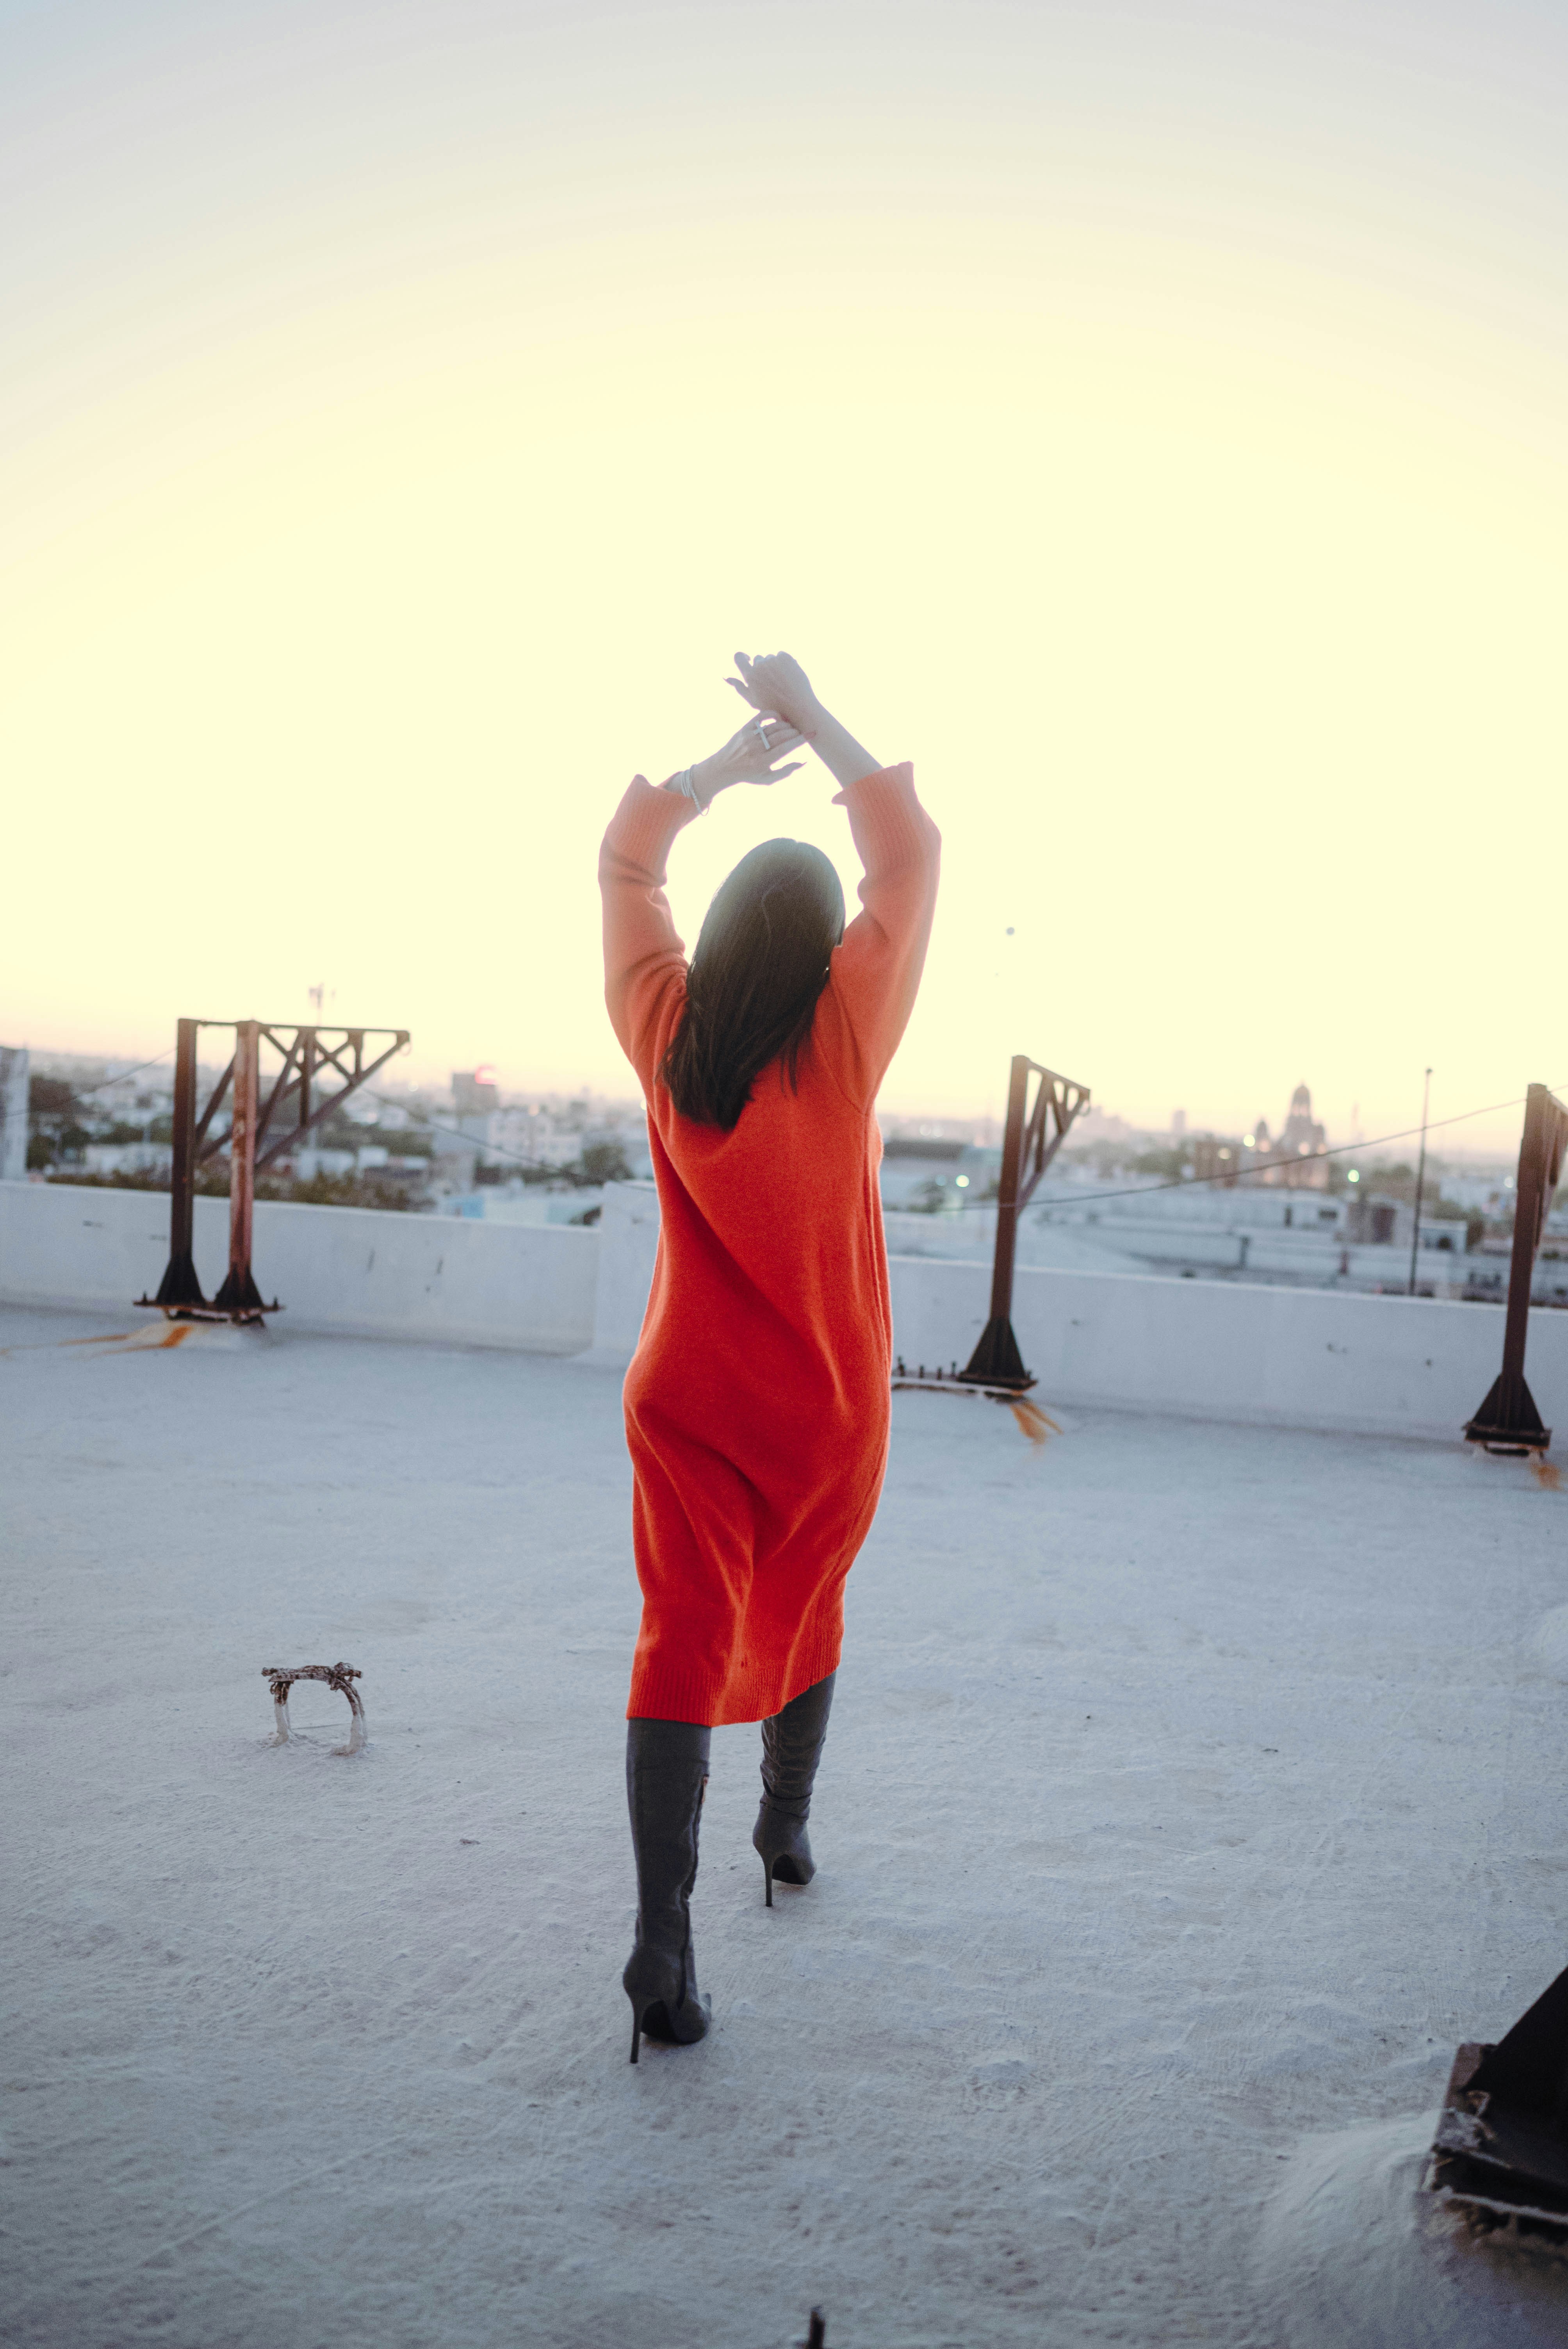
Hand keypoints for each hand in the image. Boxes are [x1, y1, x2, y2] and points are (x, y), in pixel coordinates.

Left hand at [688, 713, 806, 805]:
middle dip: (795, 732)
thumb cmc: (749, 775)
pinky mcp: (744, 728)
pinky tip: (779, 719)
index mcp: (762, 762)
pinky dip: (773, 715)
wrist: (723, 768)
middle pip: (781, 735)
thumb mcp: (768, 779)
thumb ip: (786, 772)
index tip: (811, 735)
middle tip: (801, 733)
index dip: (800, 741)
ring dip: (786, 725)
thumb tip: (804, 762)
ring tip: (791, 729)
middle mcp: (755, 749)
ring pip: (773, 726)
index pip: (785, 748)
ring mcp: (749, 737)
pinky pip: (761, 716)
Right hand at [725, 650, 822, 736]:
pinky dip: (784, 663)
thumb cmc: (774, 707)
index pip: (738, 657)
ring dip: (774, 666)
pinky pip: (781, 655)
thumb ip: (739, 687)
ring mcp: (773, 660)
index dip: (742, 657)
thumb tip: (726, 677)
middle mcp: (759, 665)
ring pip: (770, 658)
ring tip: (782, 681)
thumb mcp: (753, 701)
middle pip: (757, 659)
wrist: (798, 707)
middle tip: (772, 682)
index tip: (748, 659)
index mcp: (749, 676)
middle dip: (762, 667)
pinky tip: (789, 675)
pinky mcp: (786, 657)